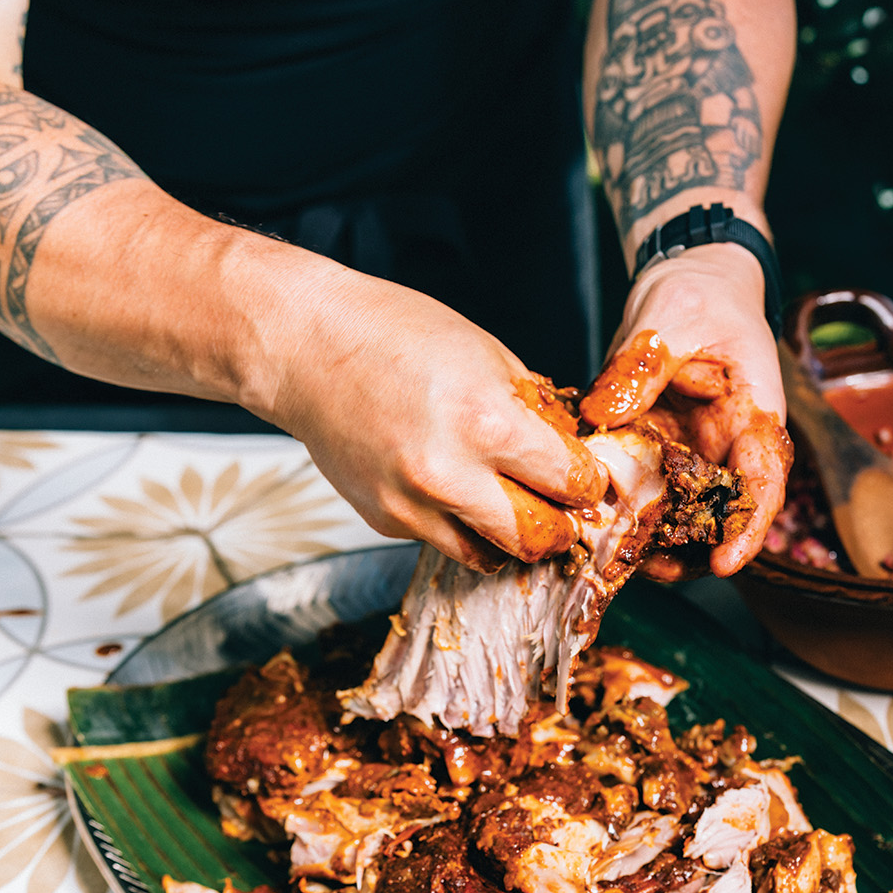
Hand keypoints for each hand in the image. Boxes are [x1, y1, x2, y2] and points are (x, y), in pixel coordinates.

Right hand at [246, 259, 605, 570]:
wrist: (305, 348)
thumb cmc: (394, 334)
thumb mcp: (488, 354)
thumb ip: (533, 410)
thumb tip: (570, 452)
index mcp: (486, 423)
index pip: (570, 484)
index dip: (588, 484)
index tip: (585, 481)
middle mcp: (449, 474)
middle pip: (539, 539)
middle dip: (560, 527)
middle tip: (561, 509)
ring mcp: (412, 505)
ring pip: (491, 557)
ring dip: (511, 539)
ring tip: (511, 507)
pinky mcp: (385, 520)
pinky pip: (443, 540)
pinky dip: (460, 525)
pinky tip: (452, 489)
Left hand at [579, 241, 791, 576]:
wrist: (687, 281)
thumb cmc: (700, 293)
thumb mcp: (672, 316)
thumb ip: (642, 366)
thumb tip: (604, 414)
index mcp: (752, 412)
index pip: (764, 480)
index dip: (749, 528)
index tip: (724, 562)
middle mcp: (724, 442)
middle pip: (718, 514)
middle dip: (688, 550)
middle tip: (646, 567)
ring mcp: (688, 450)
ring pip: (677, 512)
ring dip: (649, 537)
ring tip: (611, 554)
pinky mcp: (653, 448)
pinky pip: (640, 489)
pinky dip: (618, 508)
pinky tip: (587, 518)